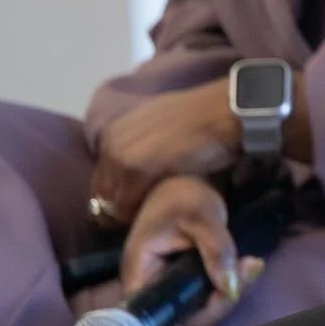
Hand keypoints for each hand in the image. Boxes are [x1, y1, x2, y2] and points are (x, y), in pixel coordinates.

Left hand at [92, 79, 236, 219]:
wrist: (224, 111)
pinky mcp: (136, 170)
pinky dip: (140, 214)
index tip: (138, 205)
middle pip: (102, 193)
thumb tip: (136, 170)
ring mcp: (121, 155)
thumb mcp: (160, 126)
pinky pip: (126, 207)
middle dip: (121, 207)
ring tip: (156, 212)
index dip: (118, 196)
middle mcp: (110, 142)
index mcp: (114, 130)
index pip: (101, 178)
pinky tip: (160, 210)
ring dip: (131, 212)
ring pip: (112, 203)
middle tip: (147, 214)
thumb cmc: (201, 118)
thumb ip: (140, 144)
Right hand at [118, 175, 266, 325]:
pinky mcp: (184, 283)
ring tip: (251, 267)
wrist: (183, 180)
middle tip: (245, 278)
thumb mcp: (202, 215)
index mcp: (140, 273)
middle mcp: (150, 287)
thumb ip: (216, 250)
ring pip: (194, 310)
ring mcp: (167, 287)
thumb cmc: (183, 194)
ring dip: (224, 297)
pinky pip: (202, 297)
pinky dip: (225, 288)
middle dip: (213, 308)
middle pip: (178, 319)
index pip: (152, 316)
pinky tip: (246, 269)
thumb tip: (230, 287)